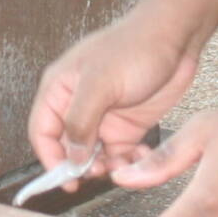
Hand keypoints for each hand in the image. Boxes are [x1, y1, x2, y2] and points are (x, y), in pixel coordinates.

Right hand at [27, 10, 200, 190]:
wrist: (176, 37)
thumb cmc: (135, 47)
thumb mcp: (101, 83)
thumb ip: (80, 121)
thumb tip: (72, 155)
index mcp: (60, 89)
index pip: (42, 132)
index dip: (50, 158)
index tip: (65, 179)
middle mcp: (78, 105)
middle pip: (67, 148)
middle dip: (79, 165)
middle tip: (96, 173)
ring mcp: (103, 117)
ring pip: (93, 156)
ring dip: (105, 167)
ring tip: (121, 166)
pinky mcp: (128, 125)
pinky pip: (120, 154)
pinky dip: (128, 162)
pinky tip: (140, 157)